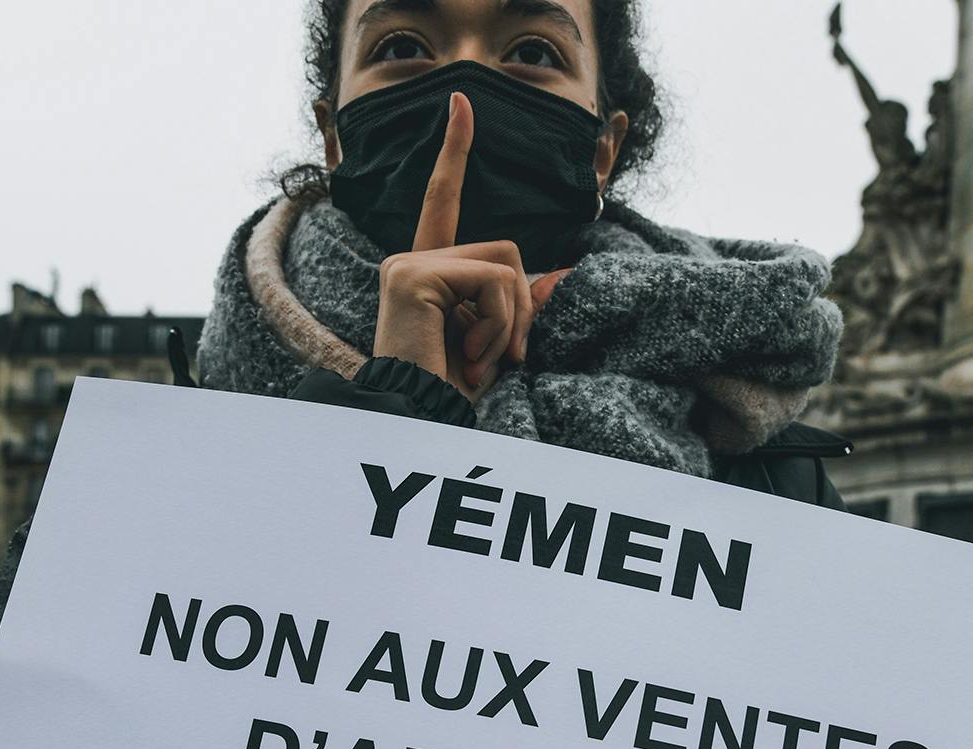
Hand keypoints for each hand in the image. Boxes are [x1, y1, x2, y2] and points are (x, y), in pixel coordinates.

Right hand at [372, 92, 569, 401]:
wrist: (418, 423)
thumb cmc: (451, 394)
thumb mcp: (498, 344)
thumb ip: (523, 305)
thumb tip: (564, 277)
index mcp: (427, 270)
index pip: (443, 198)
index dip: (455, 150)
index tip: (462, 102)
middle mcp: (410, 258)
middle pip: (505, 248)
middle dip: (521, 305)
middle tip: (507, 357)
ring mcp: (409, 264)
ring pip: (505, 263)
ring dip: (511, 319)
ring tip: (481, 361)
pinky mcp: (415, 275)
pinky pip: (493, 281)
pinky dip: (499, 323)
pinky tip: (471, 356)